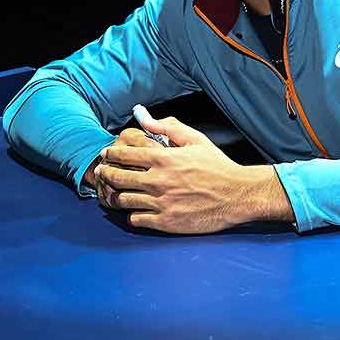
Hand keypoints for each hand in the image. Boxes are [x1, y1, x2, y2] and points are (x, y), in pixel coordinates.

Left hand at [94, 114, 292, 233]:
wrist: (237, 196)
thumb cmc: (217, 166)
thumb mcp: (196, 140)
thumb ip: (169, 127)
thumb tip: (145, 117)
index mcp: (163, 158)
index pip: (125, 154)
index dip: (111, 153)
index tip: (106, 153)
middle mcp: (158, 181)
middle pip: (119, 177)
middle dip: (106, 173)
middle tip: (102, 172)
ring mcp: (160, 203)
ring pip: (123, 200)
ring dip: (114, 195)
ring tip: (112, 192)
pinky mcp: (165, 222)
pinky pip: (136, 219)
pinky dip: (132, 214)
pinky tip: (134, 210)